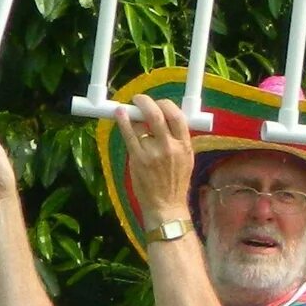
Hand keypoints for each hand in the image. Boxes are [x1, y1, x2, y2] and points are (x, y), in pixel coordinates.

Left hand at [120, 97, 197, 223]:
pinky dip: (123, 121)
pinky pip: (129, 135)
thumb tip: (164, 120)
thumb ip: (178, 140)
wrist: (167, 206)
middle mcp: (171, 147)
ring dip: (133, 113)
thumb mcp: (186, 159)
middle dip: (146, 102)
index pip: (178, 116)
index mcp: (185, 146)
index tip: (159, 103)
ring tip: (128, 109)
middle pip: (158, 114)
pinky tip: (119, 114)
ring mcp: (153, 153)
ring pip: (141, 124)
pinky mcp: (138, 159)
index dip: (166, 104)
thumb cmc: (175, 183)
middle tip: (139, 99)